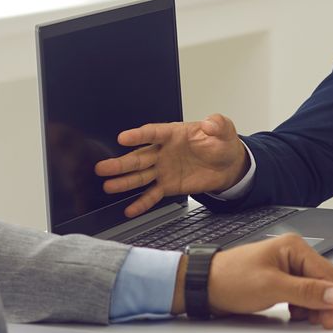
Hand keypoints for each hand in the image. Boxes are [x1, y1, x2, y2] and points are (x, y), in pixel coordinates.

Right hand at [96, 113, 249, 218]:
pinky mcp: (168, 185)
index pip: (153, 133)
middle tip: (103, 167)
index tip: (123, 138)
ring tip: (108, 186)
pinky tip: (130, 209)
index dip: (138, 135)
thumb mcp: (224, 129)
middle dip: (121, 163)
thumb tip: (210, 123)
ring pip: (140, 176)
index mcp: (173, 134)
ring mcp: (164, 169)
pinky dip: (142, 203)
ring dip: (124, 181)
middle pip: (139, 156)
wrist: (229, 165)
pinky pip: (152, 195)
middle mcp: (164, 152)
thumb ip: (217, 124)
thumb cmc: (221, 143)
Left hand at [175, 233, 332, 327]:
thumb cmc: (230, 279)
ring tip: (301, 318)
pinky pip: (302, 294)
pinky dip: (302, 306)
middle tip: (317, 322)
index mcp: (295, 248)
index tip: (327, 317)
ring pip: (315, 290)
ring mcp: (287, 268)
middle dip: (323, 303)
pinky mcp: (280, 280)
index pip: (329, 273)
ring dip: (313, 306)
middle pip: (325, 281)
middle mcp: (293, 255)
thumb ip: (305, 291)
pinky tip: (294, 314)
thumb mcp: (271, 287)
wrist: (205, 286)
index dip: (331, 297)